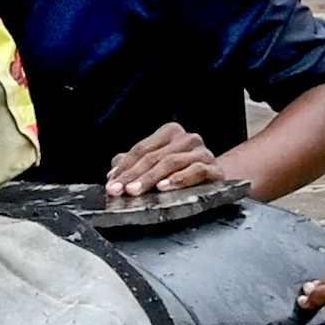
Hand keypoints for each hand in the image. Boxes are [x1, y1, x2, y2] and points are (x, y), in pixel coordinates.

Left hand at [103, 125, 226, 199]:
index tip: (111, 184)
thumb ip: (133, 165)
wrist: (214, 181)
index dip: (124, 168)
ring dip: (151, 178)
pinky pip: (195, 171)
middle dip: (133, 176)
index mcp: (170, 132)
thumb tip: (112, 175)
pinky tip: (164, 187)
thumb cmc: (180, 172)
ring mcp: (202, 152)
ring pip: (171, 163)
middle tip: (120, 191)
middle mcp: (187, 138)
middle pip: (154, 156)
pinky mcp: (214, 169)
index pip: (141, 149)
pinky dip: (178, 179)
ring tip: (136, 191)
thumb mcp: (155, 165)